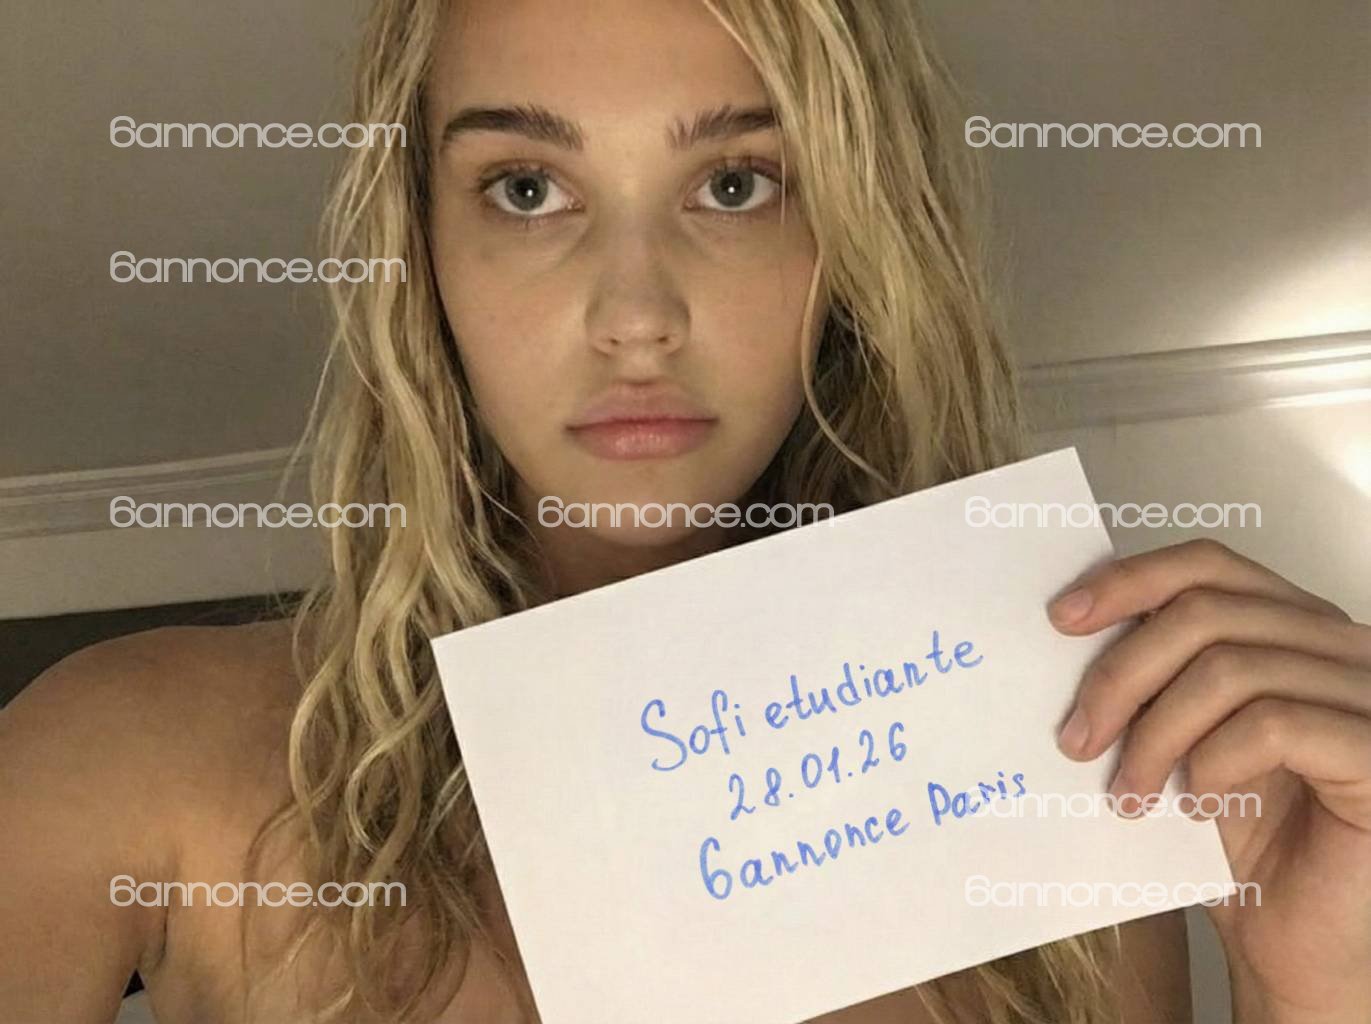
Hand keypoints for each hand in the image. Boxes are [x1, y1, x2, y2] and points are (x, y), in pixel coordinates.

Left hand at [1048, 539, 1370, 1022]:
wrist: (1293, 944)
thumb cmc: (1240, 840)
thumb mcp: (1184, 739)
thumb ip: (1152, 678)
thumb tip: (1066, 626)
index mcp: (1293, 627)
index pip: (1208, 564)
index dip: (1130, 580)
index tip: (1061, 619)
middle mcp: (1342, 646)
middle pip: (1205, 611)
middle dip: (1121, 674)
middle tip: (1075, 738)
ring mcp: (1370, 695)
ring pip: (1230, 669)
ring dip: (1154, 734)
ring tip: (1126, 794)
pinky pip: (1271, 724)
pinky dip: (1213, 761)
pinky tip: (1196, 804)